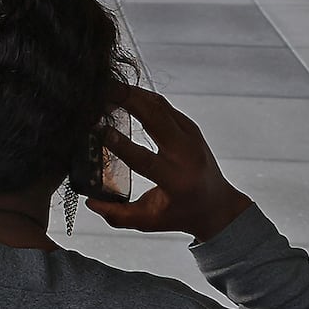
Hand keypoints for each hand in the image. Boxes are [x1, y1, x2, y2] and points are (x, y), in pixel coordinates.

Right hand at [86, 85, 250, 241]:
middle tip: (99, 90)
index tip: (97, 128)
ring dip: (132, 93)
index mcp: (177, 180)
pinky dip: (142, 96)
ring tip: (106, 87)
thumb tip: (90, 202)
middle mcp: (186, 155)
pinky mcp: (190, 127)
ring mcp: (191, 137)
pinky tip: (123, 92)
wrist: (217, 206)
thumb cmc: (181, 214)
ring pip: (159, 105)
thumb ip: (118, 216)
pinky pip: (163, 105)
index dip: (119, 143)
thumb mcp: (149, 222)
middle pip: (155, 118)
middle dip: (126, 100)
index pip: (144, 158)